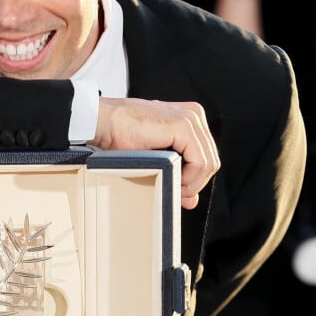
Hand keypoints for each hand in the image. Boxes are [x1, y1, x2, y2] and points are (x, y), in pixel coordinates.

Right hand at [92, 97, 219, 209]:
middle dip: (195, 183)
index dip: (195, 179)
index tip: (178, 190)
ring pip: (209, 163)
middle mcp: (194, 115)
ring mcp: (190, 118)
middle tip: (175, 192)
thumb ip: (178, 175)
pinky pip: (200, 162)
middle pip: (211, 161)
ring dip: (191, 183)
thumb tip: (192, 200)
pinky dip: (189, 178)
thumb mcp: (156, 159)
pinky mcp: (184, 126)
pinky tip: (172, 179)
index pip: (206, 156)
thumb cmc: (120, 136)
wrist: (104, 123)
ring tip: (172, 187)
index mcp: (189, 119)